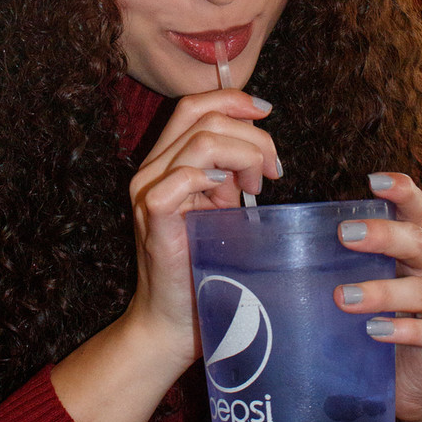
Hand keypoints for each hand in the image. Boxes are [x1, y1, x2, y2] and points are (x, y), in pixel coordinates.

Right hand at [125, 89, 280, 367]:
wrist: (174, 322)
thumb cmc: (202, 268)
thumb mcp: (219, 210)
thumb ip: (229, 176)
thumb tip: (258, 152)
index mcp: (165, 162)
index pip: (193, 106)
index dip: (233, 99)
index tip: (267, 113)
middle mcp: (150, 170)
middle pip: (203, 117)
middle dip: (252, 135)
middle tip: (272, 170)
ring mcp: (148, 192)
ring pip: (201, 142)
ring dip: (243, 156)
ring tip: (256, 187)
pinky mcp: (153, 218)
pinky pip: (181, 178)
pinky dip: (212, 178)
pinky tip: (230, 196)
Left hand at [332, 173, 421, 421]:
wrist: (413, 383)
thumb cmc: (375, 328)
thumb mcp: (354, 293)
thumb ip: (332, 271)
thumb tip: (270, 254)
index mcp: (412, 249)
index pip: (413, 211)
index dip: (401, 192)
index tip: (375, 180)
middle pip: (416, 242)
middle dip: (382, 236)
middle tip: (344, 235)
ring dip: (383, 292)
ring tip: (344, 298)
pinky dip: (406, 330)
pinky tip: (377, 332)